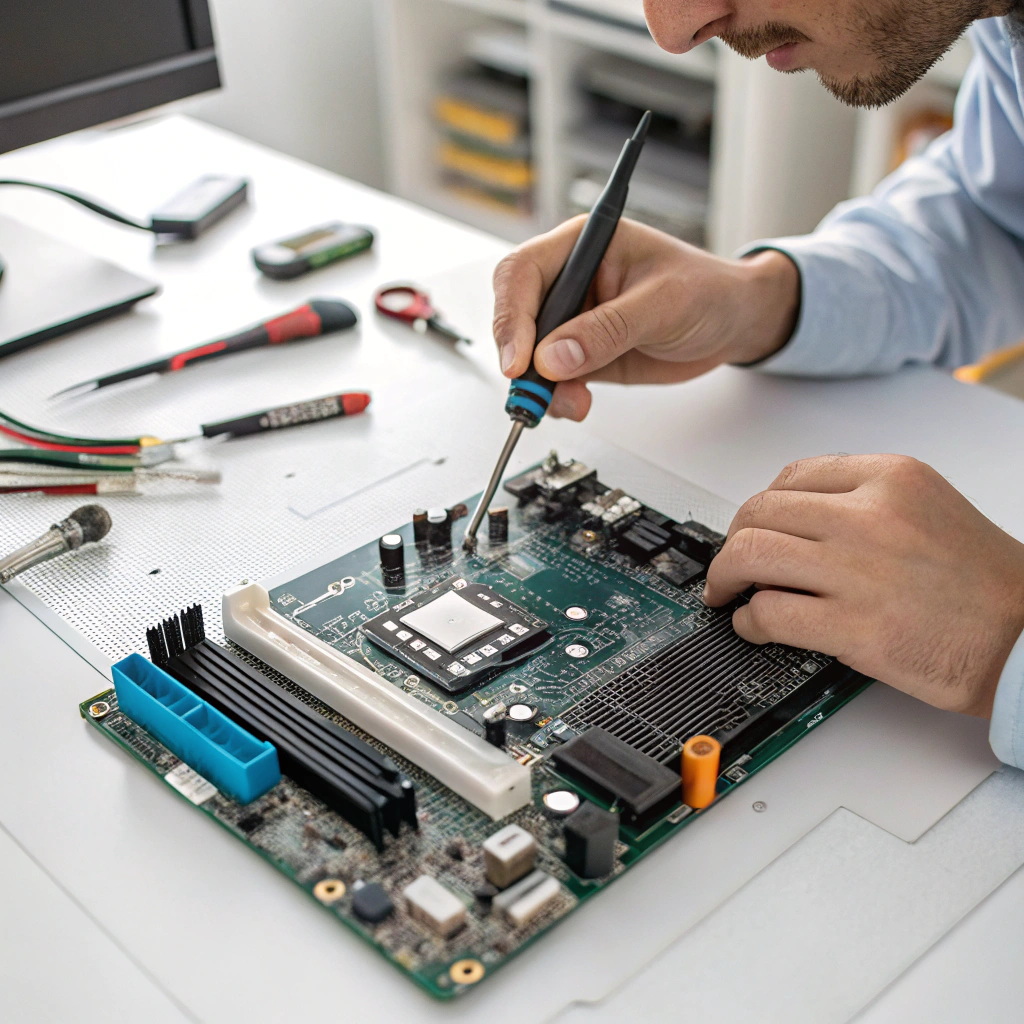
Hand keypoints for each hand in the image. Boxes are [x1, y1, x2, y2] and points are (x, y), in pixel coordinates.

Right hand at [491, 217, 799, 419]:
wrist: (735, 323)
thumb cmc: (708, 291)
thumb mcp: (663, 304)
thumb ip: (607, 330)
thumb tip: (553, 357)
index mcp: (584, 245)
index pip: (524, 273)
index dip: (513, 317)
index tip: (521, 361)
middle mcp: (571, 280)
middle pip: (516, 316)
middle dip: (520, 358)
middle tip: (533, 394)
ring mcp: (574, 320)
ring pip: (530, 355)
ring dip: (539, 387)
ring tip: (569, 404)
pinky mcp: (582, 354)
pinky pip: (553, 379)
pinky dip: (558, 397)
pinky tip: (577, 403)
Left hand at [703, 454, 1023, 716]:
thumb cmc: (983, 582)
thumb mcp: (928, 508)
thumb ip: (864, 501)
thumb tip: (792, 517)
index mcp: (890, 479)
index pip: (792, 476)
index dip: (760, 507)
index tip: (753, 528)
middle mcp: (870, 517)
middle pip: (759, 513)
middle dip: (732, 540)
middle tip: (730, 564)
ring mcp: (858, 571)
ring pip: (751, 555)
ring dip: (725, 576)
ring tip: (727, 593)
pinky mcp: (853, 627)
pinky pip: (768, 612)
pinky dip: (748, 620)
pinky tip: (754, 626)